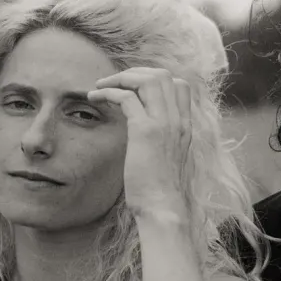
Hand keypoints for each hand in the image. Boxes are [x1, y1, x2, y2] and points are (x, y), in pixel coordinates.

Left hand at [88, 67, 191, 222]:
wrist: (163, 208)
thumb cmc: (160, 190)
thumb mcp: (166, 159)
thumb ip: (161, 141)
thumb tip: (145, 135)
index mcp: (184, 125)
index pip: (179, 85)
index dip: (153, 79)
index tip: (132, 88)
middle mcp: (178, 120)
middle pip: (162, 75)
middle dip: (134, 73)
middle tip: (113, 83)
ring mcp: (164, 124)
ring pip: (146, 80)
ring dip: (120, 78)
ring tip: (101, 86)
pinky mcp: (145, 131)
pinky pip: (126, 98)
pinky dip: (108, 92)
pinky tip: (95, 98)